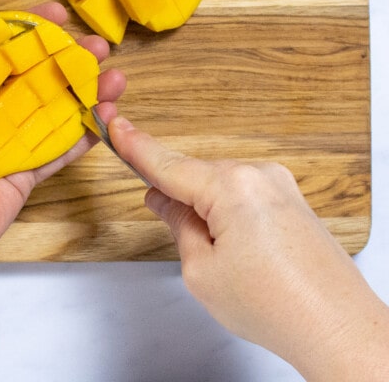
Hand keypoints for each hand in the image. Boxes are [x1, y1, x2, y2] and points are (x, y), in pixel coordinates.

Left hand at [0, 3, 125, 278]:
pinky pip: (58, 149)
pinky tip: (108, 115)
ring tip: (115, 77)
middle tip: (97, 46)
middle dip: (66, 57)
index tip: (56, 15)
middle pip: (32, 74)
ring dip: (84, 91)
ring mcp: (6, 142)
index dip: (26, 28)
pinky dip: (84, 132)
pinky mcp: (23, 173)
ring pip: (52, 108)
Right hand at [109, 117, 388, 380]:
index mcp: (231, 186)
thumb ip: (177, 225)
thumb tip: (164, 201)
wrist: (339, 329)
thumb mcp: (202, 271)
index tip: (115, 125)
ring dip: (206, 209)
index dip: (136, 147)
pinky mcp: (292, 199)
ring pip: (220, 187)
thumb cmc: (276, 306)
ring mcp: (280, 184)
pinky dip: (228, 212)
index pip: (169, 164)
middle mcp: (258, 174)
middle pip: (196, 176)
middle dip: (177, 198)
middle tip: (167, 225)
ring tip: (218, 257)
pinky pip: (244, 194)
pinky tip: (234, 246)